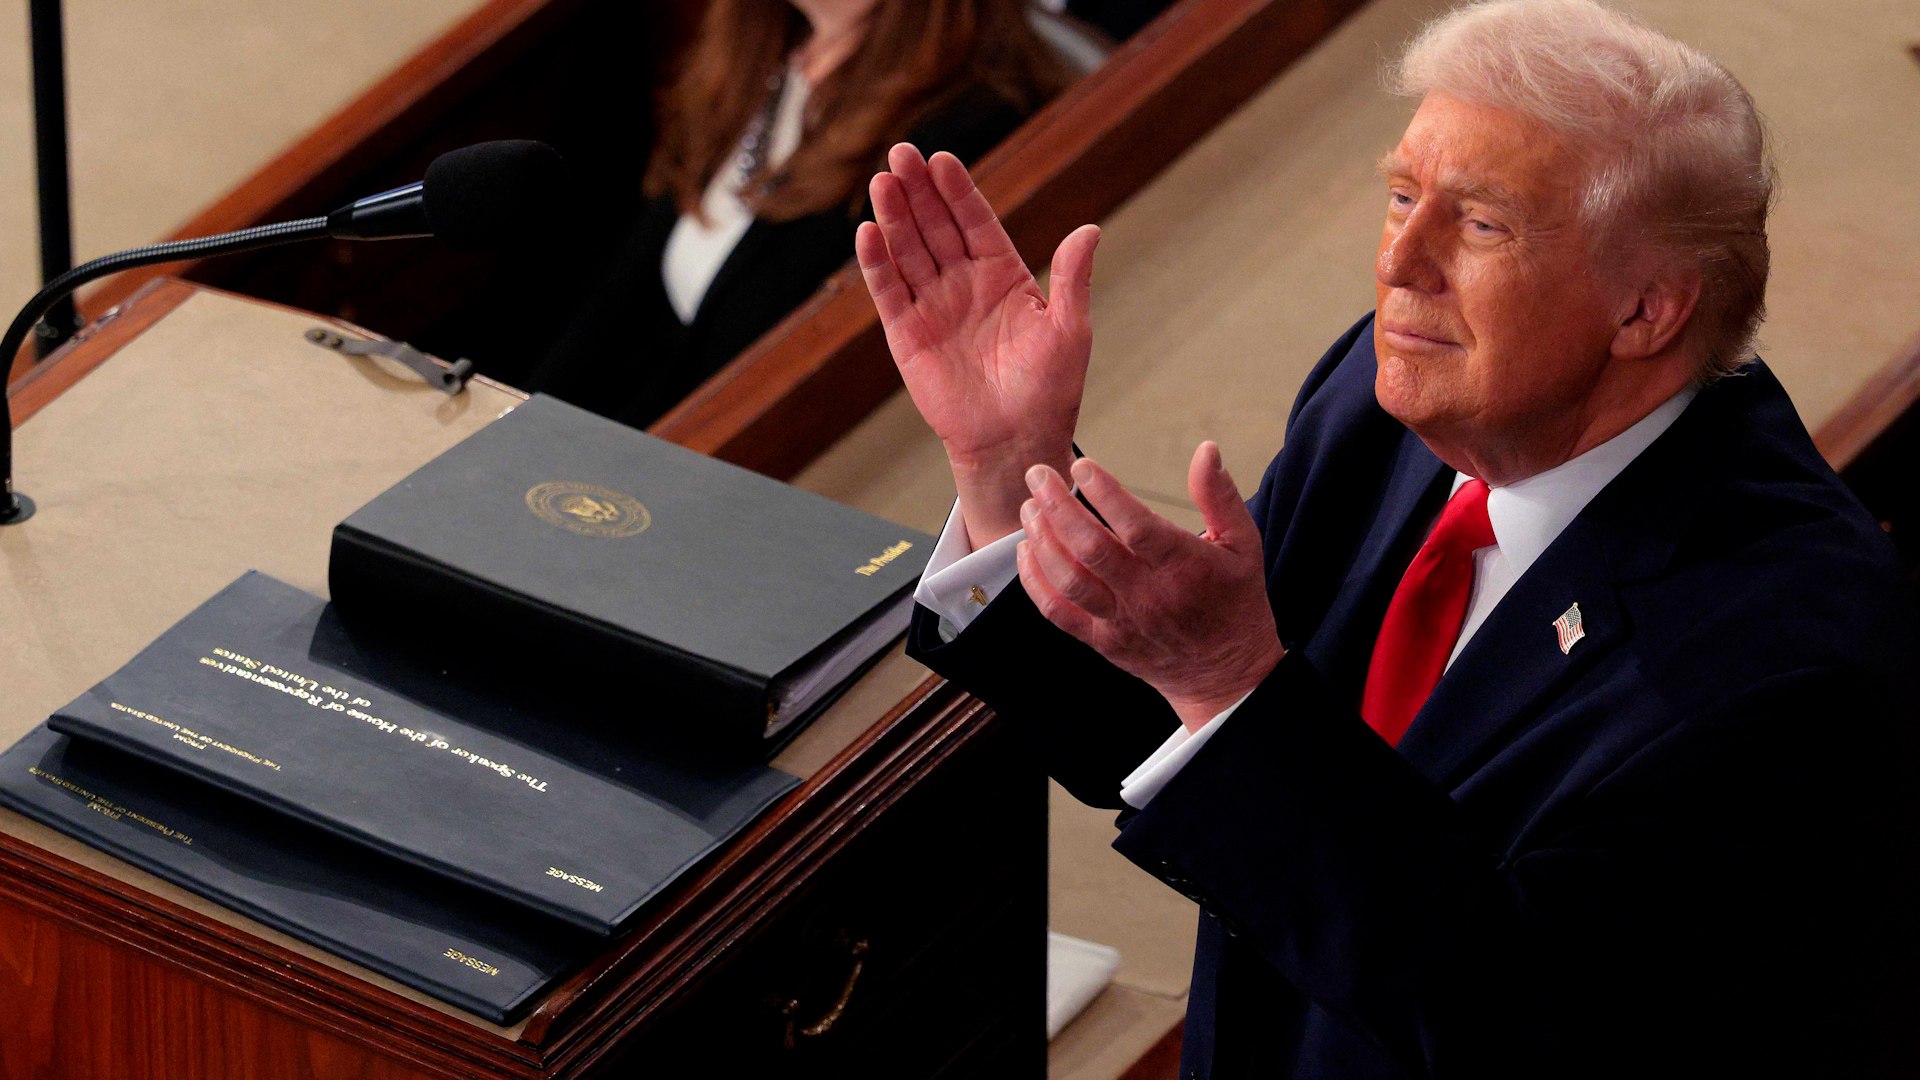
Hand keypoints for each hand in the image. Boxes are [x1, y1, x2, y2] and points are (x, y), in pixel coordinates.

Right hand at [856, 144, 1100, 548]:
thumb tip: (1091, 230)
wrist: (1015, 439)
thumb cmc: (1049, 389)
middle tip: (901, 153)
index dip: (957, 191)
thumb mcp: (1070, 330)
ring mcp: (933, 306)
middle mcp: (964, 283)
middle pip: (935, 226)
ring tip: (883, 182)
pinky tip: (868, 232)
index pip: (975, 221)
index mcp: (1003, 274)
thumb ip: (1073, 279)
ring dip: (894, 217)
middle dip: (918, 190)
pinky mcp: (907, 334)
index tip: (942, 159)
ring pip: (908, 250)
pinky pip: (888, 291)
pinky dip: (877, 263)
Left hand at [1016, 442, 1284, 731]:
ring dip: (1042, 540)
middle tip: (1038, 474)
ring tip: (1029, 507)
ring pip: (1069, 580)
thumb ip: (1219, 495)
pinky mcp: (1103, 641)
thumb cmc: (1234, 600)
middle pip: (1091, 549)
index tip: (1081, 465)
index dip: (1105, 493)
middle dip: (1057, 507)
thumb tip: (1206, 449)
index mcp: (1185, 567)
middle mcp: (1149, 596)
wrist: (1225, 674)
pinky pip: (1058, 612)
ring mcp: (1121, 622)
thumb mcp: (1243, 544)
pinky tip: (1027, 550)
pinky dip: (1035, 581)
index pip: (1137, 527)